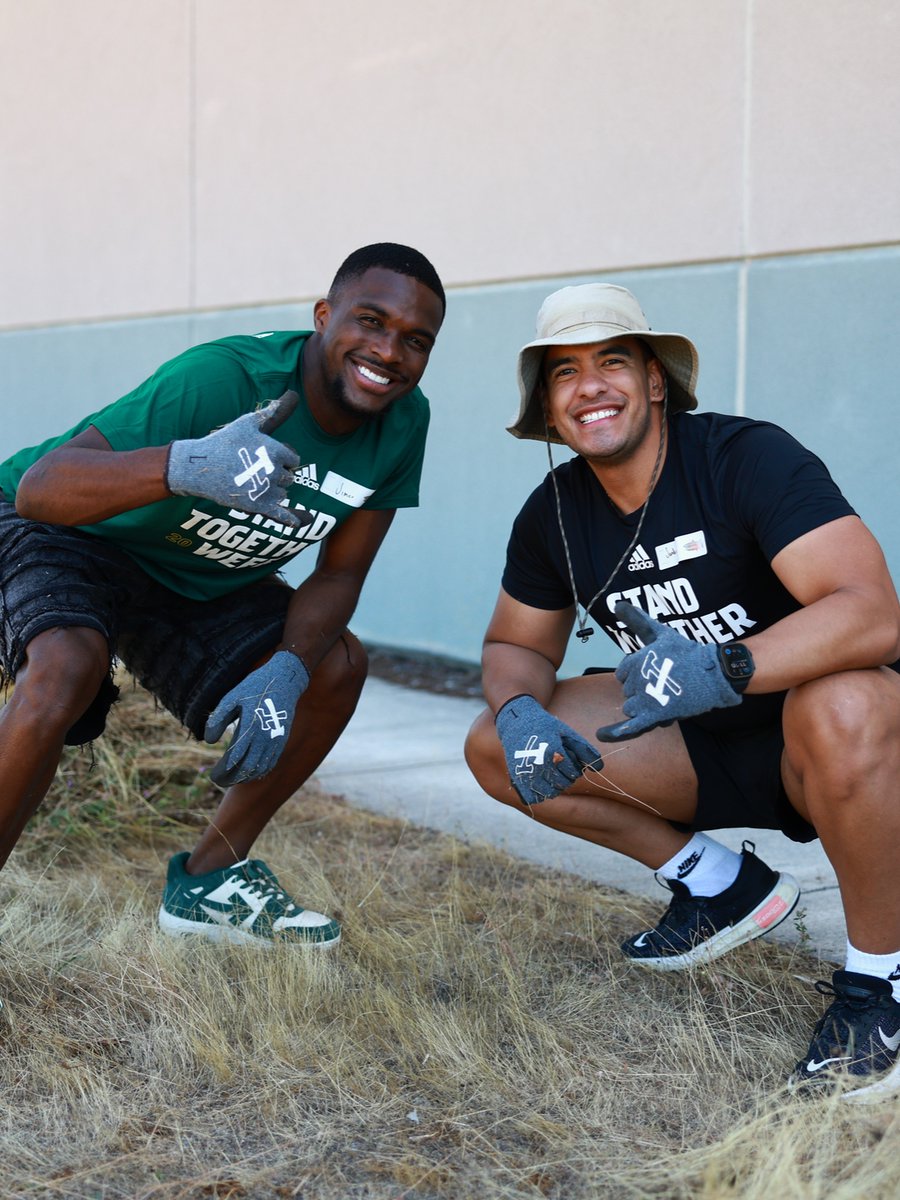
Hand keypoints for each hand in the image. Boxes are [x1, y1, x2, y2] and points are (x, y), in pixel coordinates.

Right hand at [166, 390, 307, 525]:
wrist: (200, 466)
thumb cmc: (224, 442)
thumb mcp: (247, 423)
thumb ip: (271, 413)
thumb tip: (292, 395)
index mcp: (276, 451)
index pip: (293, 460)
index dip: (283, 460)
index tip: (266, 458)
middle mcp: (275, 470)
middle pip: (289, 478)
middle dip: (277, 475)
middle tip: (256, 471)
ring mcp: (267, 490)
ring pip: (283, 494)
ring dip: (273, 491)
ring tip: (252, 483)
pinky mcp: (258, 506)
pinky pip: (280, 514)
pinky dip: (289, 519)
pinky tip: (298, 523)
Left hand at [205, 650, 309, 785]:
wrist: (285, 680)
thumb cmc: (255, 687)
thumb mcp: (232, 697)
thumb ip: (218, 719)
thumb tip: (210, 741)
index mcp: (250, 728)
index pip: (234, 760)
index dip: (223, 772)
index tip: (212, 776)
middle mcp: (264, 738)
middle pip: (247, 769)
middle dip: (232, 779)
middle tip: (219, 781)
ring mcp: (275, 740)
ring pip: (260, 769)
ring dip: (245, 777)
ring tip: (232, 779)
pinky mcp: (281, 740)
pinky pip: (270, 763)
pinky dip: (259, 772)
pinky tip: (250, 772)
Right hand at [495, 694, 600, 805]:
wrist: (516, 722)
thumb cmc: (545, 726)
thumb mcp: (566, 732)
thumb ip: (584, 749)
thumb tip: (598, 768)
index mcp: (554, 752)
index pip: (573, 773)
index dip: (574, 767)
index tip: (567, 758)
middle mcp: (540, 764)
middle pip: (563, 784)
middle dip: (566, 776)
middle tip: (559, 765)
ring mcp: (527, 772)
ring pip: (550, 793)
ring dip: (554, 786)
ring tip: (551, 772)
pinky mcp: (517, 778)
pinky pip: (534, 798)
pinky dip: (539, 793)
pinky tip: (540, 781)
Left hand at [595, 602, 740, 741]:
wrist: (713, 673)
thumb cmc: (686, 652)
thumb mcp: (659, 632)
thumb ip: (637, 620)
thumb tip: (616, 603)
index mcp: (635, 661)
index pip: (622, 674)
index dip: (636, 675)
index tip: (653, 671)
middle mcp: (637, 680)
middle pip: (628, 692)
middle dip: (642, 690)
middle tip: (666, 683)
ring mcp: (646, 698)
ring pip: (631, 708)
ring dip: (644, 706)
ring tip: (666, 697)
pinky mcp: (656, 715)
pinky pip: (631, 726)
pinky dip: (615, 732)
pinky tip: (600, 735)